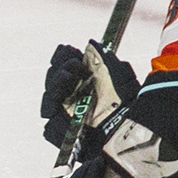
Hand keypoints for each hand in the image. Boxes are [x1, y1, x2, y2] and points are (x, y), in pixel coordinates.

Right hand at [40, 41, 137, 156]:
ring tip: (67, 77)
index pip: (63, 66)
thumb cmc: (127, 103)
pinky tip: (57, 103)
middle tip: (72, 63)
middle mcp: (70, 98)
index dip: (63, 57)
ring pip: (48, 99)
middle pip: (52, 80)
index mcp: (81, 82)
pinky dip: (51, 112)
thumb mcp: (119, 74)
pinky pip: (49, 125)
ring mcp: (64, 116)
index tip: (68, 49)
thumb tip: (91, 43)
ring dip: (55, 84)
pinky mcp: (60, 134)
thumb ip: (104, 59)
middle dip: (59, 69)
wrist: (129, 129)